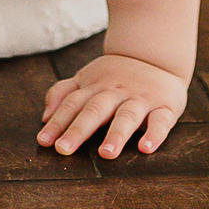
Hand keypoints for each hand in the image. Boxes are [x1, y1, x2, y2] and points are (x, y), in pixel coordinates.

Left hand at [37, 52, 187, 159]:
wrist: (156, 54)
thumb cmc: (115, 75)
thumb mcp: (86, 79)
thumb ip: (63, 94)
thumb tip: (44, 117)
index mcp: (95, 87)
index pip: (73, 104)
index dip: (58, 121)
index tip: (43, 141)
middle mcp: (115, 92)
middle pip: (95, 110)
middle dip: (78, 130)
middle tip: (64, 149)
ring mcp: (140, 98)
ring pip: (127, 116)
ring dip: (116, 134)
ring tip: (106, 154)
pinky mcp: (164, 106)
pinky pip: (160, 121)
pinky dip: (154, 134)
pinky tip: (146, 148)